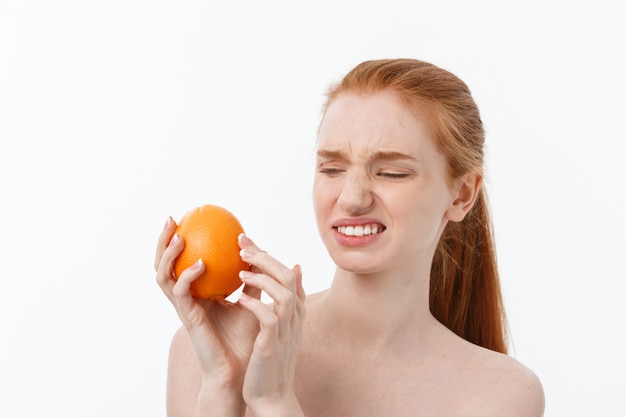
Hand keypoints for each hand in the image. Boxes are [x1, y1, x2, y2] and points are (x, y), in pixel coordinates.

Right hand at [154, 217, 258, 391]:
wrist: (243, 368)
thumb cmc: (248, 337)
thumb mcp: (253, 299)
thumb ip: (254, 277)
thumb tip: (263, 249)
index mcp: (200, 293)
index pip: (182, 262)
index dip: (180, 242)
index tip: (188, 218)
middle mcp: (187, 298)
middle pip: (164, 265)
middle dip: (162, 241)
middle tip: (171, 219)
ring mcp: (184, 308)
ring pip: (163, 276)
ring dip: (168, 255)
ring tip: (178, 237)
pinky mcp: (187, 317)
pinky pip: (180, 292)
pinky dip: (188, 275)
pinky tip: (201, 264)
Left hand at [237, 234, 306, 414]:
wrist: (271, 395)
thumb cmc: (268, 360)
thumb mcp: (276, 328)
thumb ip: (278, 302)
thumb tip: (286, 272)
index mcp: (294, 311)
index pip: (287, 273)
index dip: (267, 254)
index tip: (245, 241)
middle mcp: (295, 317)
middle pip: (288, 276)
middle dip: (265, 257)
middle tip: (240, 245)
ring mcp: (287, 330)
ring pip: (284, 292)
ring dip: (261, 278)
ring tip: (239, 271)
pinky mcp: (274, 344)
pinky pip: (268, 317)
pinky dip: (255, 304)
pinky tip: (239, 298)